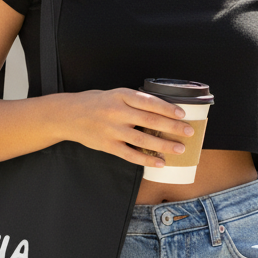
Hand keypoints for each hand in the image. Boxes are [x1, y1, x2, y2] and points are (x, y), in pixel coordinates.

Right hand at [63, 88, 194, 166]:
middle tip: (189, 132)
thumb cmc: (96, 103)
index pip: (149, 102)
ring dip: (164, 145)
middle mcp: (117, 112)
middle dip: (172, 127)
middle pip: (150, 121)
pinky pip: (130, 154)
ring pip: (142, 139)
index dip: (167, 108)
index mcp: (121, 96)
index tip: (183, 114)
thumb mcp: (115, 95)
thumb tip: (163, 110)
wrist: (69, 115)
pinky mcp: (107, 145)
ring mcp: (112, 130)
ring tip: (180, 149)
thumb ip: (134, 101)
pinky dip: (146, 159)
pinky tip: (160, 162)